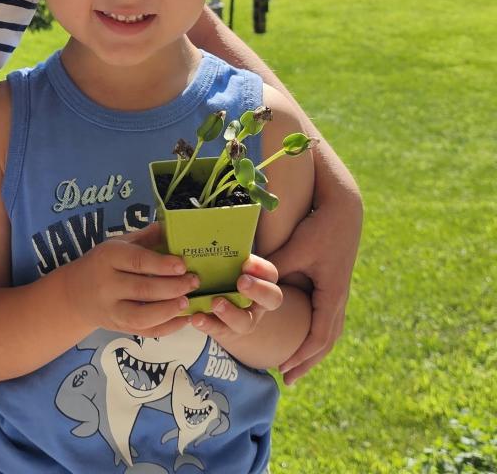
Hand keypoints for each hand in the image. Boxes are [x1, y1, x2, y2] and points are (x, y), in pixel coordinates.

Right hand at [62, 223, 197, 338]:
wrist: (75, 295)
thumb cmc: (101, 264)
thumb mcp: (117, 244)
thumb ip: (144, 237)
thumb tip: (171, 226)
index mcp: (108, 258)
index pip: (137, 261)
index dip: (161, 264)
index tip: (183, 265)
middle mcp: (107, 285)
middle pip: (143, 289)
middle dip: (173, 287)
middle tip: (193, 281)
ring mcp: (112, 310)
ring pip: (143, 316)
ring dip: (169, 310)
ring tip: (187, 301)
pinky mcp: (120, 328)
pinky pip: (146, 332)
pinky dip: (167, 328)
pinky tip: (183, 318)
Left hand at [189, 254, 281, 342]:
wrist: (219, 311)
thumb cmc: (223, 276)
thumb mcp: (228, 264)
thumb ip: (224, 255)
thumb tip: (205, 231)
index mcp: (261, 280)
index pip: (270, 273)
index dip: (261, 268)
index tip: (246, 263)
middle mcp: (258, 302)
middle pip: (272, 298)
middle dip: (258, 290)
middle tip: (241, 282)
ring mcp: (244, 319)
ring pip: (245, 322)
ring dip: (231, 312)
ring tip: (215, 303)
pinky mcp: (226, 332)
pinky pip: (219, 331)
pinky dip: (207, 324)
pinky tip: (195, 317)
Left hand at [268, 202, 359, 383]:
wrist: (344, 209)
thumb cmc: (318, 228)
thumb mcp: (295, 249)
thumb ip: (274, 267)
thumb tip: (245, 282)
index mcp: (332, 294)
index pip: (319, 337)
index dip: (301, 356)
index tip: (284, 371)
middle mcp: (338, 297)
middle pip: (327, 341)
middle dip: (307, 361)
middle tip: (288, 379)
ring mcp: (338, 291)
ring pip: (329, 330)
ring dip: (312, 348)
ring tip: (295, 363)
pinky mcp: (334, 282)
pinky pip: (326, 316)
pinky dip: (315, 330)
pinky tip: (303, 332)